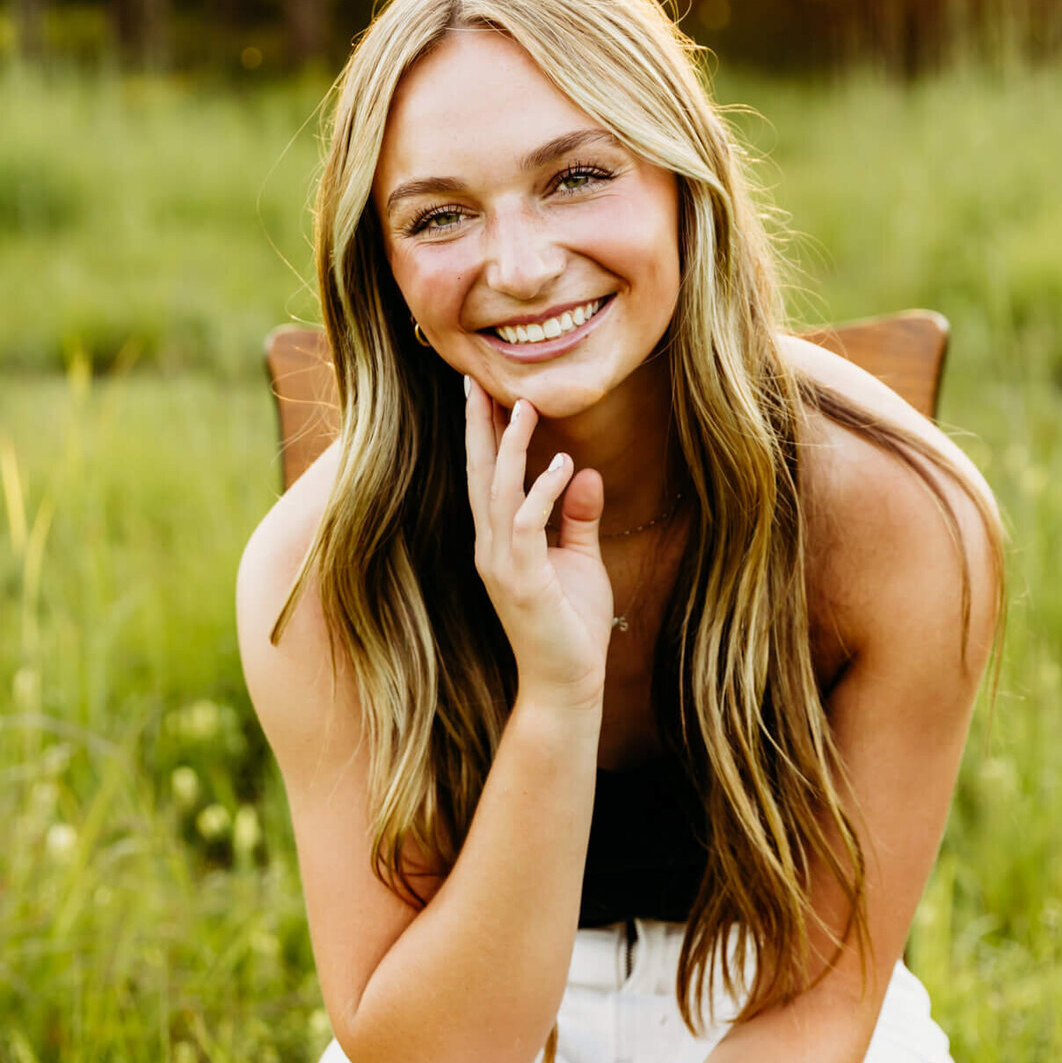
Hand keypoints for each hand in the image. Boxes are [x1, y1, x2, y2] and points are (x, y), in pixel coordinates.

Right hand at [464, 381, 612, 711]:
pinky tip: (562, 464)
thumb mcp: (580, 560)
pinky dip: (543, 492)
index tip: (486, 393)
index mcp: (499, 541)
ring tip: (526, 405)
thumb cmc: (572, 626)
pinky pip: (527, 524)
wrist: (567, 683)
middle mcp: (491, 548)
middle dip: (479, 427)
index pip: (487, 478)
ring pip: (499, 492)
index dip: (484, 436)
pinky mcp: (522, 581)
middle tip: (475, 379)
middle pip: (480, 475)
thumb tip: (585, 471)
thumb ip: (578, 517)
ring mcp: (502, 565)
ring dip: (512, 447)